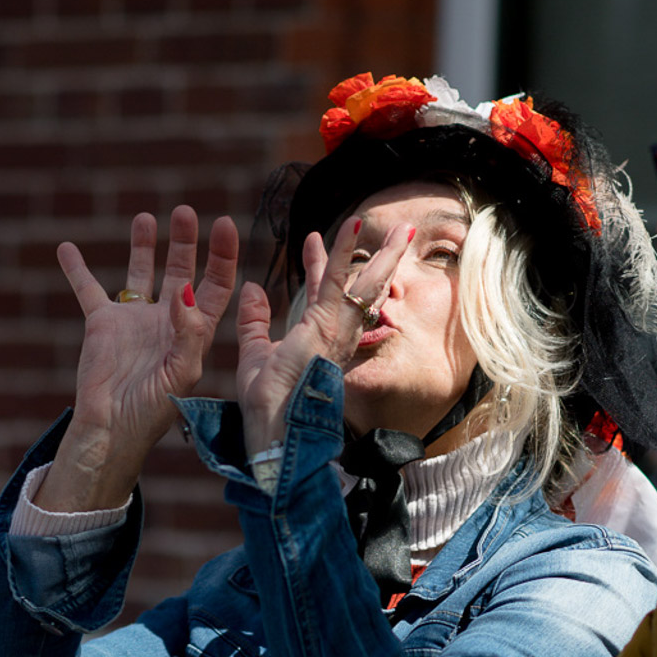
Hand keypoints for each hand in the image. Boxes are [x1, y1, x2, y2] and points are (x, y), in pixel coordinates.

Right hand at [39, 206, 238, 511]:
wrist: (113, 430)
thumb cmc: (154, 410)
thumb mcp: (181, 373)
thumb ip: (188, 333)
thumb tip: (184, 290)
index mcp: (194, 331)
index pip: (215, 285)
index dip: (222, 255)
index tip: (222, 224)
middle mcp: (167, 320)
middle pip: (181, 269)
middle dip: (185, 241)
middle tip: (183, 212)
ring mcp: (134, 319)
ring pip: (141, 272)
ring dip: (143, 245)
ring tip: (145, 218)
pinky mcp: (102, 324)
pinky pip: (88, 289)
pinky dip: (76, 269)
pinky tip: (66, 247)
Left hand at [235, 217, 414, 454]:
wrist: (274, 430)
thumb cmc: (266, 406)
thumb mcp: (255, 353)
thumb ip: (254, 321)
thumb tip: (252, 288)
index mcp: (320, 340)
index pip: (327, 295)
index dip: (323, 266)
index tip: (311, 241)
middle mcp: (336, 335)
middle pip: (361, 290)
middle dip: (378, 261)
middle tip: (395, 234)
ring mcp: (336, 332)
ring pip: (365, 286)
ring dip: (384, 255)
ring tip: (404, 228)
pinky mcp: (327, 328)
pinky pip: (339, 283)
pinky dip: (344, 253)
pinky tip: (351, 226)